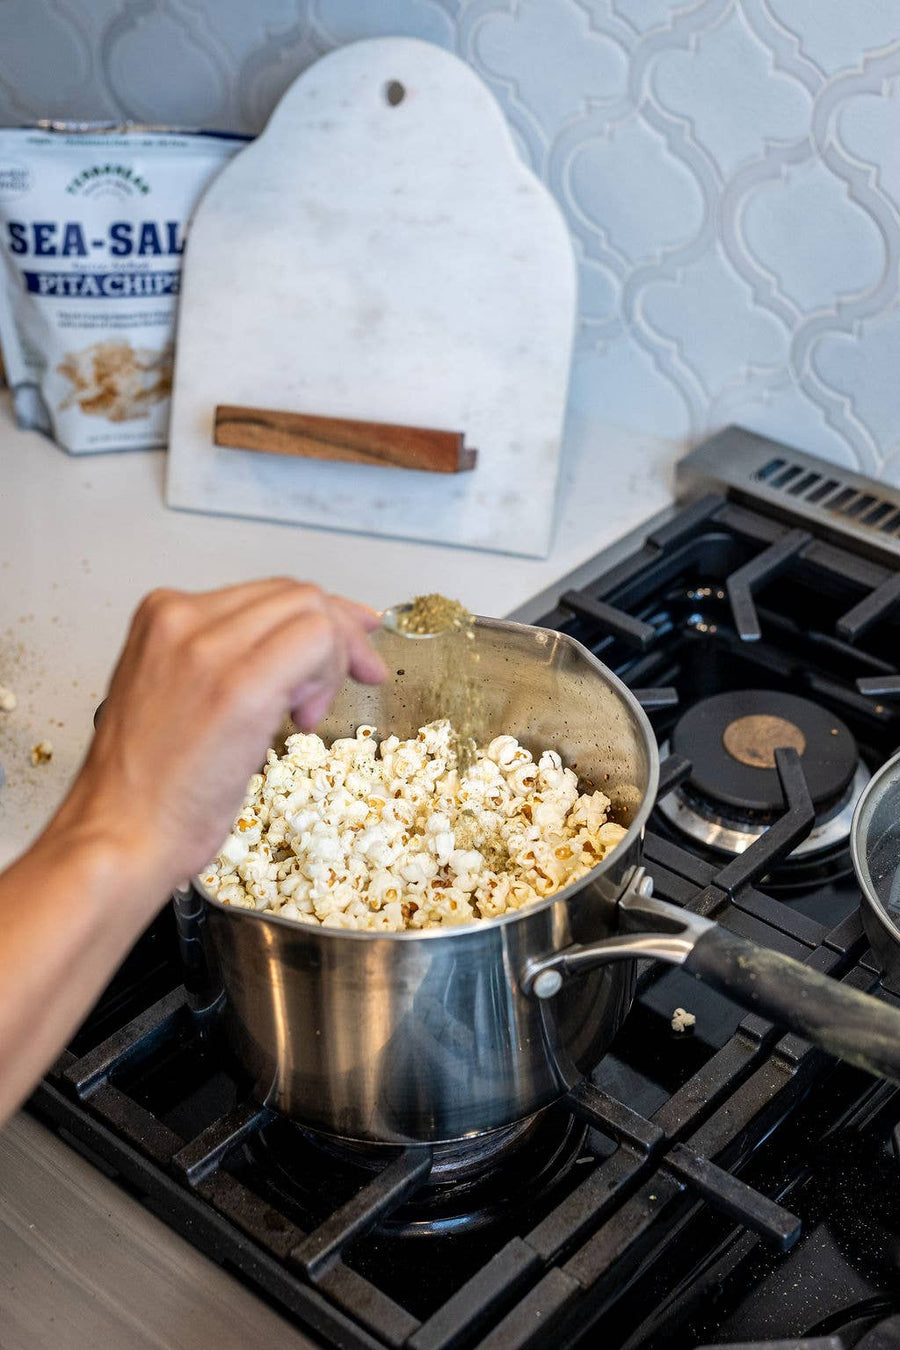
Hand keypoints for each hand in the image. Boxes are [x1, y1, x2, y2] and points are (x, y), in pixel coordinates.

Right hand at [54, 579, 387, 895]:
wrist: (119, 834)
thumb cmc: (147, 787)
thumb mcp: (177, 695)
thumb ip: (225, 660)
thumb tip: (294, 650)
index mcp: (163, 617)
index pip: (267, 593)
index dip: (321, 617)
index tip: (352, 641)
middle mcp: (182, 619)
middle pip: (295, 595)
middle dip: (342, 632)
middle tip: (362, 674)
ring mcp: (208, 647)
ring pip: (311, 611)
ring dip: (334, 658)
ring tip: (309, 713)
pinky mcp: (239, 685)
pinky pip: (316, 642)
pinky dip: (329, 673)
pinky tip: (305, 718)